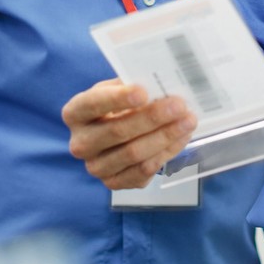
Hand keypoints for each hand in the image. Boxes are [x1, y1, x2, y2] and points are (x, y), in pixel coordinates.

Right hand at [62, 80, 194, 189]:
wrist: (115, 134)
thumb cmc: (116, 106)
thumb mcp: (117, 89)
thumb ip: (132, 84)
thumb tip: (159, 81)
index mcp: (75, 113)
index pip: (93, 104)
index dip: (118, 98)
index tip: (143, 92)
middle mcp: (80, 143)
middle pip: (118, 131)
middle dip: (152, 118)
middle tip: (178, 105)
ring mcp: (96, 167)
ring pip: (134, 154)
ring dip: (165, 136)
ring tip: (187, 120)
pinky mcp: (114, 183)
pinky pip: (143, 171)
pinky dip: (166, 153)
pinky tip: (181, 137)